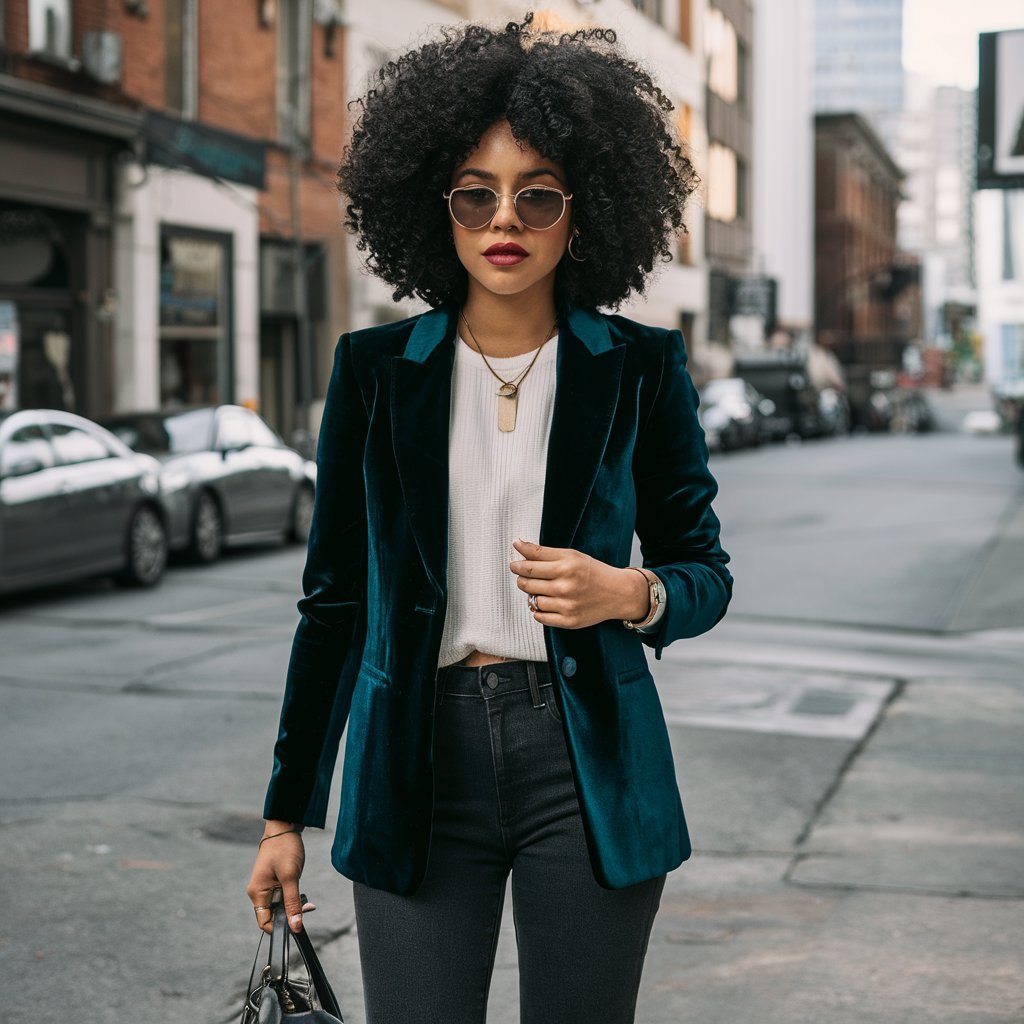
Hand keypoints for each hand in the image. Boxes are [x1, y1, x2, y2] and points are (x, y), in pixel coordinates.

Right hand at [246, 821, 314, 933]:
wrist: (285, 826)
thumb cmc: (284, 848)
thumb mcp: (290, 877)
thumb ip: (292, 903)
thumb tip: (295, 927)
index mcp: (257, 893)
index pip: (264, 923)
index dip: (280, 928)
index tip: (297, 926)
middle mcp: (259, 892)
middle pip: (273, 915)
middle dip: (290, 914)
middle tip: (307, 907)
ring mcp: (266, 886)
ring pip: (280, 906)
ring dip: (293, 904)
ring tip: (306, 900)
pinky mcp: (273, 881)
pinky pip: (282, 896)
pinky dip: (292, 896)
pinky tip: (301, 891)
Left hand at [509, 539, 648, 628]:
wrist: (618, 593)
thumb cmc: (593, 572)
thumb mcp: (571, 555)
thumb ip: (543, 552)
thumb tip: (517, 544)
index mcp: (567, 566)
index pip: (530, 564)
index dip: (517, 563)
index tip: (514, 563)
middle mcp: (566, 586)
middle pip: (526, 582)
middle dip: (522, 578)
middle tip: (527, 576)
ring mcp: (567, 605)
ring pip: (532, 600)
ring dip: (533, 594)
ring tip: (544, 589)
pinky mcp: (569, 621)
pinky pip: (539, 617)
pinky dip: (539, 610)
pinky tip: (549, 602)